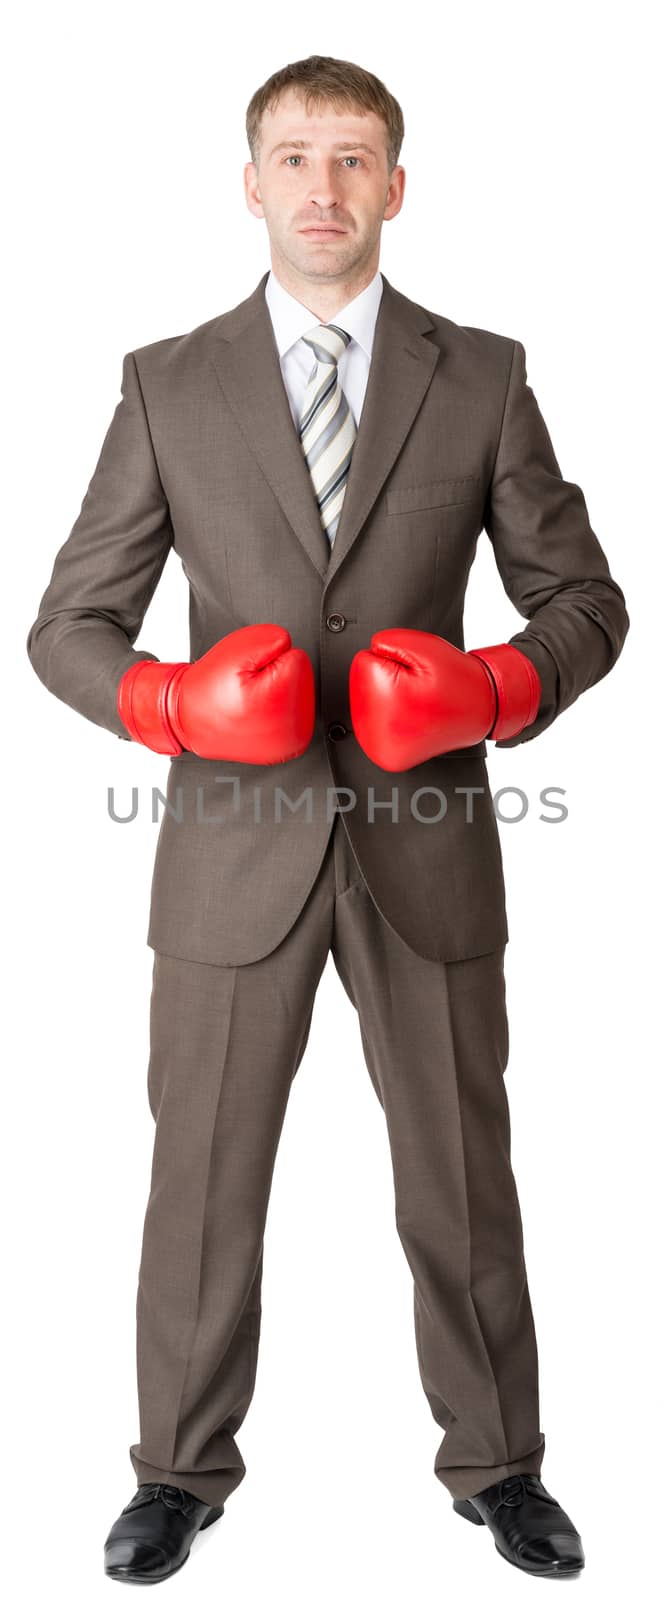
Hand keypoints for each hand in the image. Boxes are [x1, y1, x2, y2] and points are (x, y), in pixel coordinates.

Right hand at [117, 623, 314, 761]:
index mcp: (282, 702)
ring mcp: (291, 743)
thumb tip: (292, 646)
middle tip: (247, 688)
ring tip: (251, 700)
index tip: (249, 673)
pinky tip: (259, 713)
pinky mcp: (288, 748)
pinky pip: (295, 714)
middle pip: (302, 679)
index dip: (270, 659)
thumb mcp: (237, 649)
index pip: (297, 659)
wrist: (189, 719)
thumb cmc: (209, 689)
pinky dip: (279, 709)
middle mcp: (292, 730)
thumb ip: (273, 639)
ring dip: (278, 692)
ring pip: (300, 695)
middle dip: (276, 676)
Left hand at [348, 628, 540, 770]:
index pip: (364, 663)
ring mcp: (380, 751)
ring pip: (367, 704)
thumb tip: (366, 656)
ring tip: (417, 702)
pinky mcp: (386, 756)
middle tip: (419, 689)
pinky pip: (376, 723)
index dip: (393, 661)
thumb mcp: (422, 646)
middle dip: (388, 681)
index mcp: (381, 706)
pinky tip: (412, 716)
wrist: (483, 708)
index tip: (417, 674)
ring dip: (388, 699)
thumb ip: (384, 643)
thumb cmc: (456, 679)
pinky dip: (392, 715)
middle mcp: (375, 739)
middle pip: (361, 686)